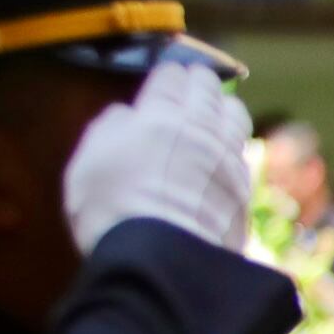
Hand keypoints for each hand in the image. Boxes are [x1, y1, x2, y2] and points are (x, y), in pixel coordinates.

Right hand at [62, 57, 253, 256]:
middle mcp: (201, 129)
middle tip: (193, 83)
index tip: (166, 77)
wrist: (162, 258)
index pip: (171, 78)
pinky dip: (233, 147)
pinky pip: (242, 155)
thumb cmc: (112, 207)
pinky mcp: (245, 190)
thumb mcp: (89, 161)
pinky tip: (225, 151)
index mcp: (161, 114)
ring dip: (225, 109)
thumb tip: (128, 116)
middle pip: (209, 90)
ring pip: (235, 117)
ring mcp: (228, 158)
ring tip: (216, 112)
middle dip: (199, 83)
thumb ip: (109, 129)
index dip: (167, 76)